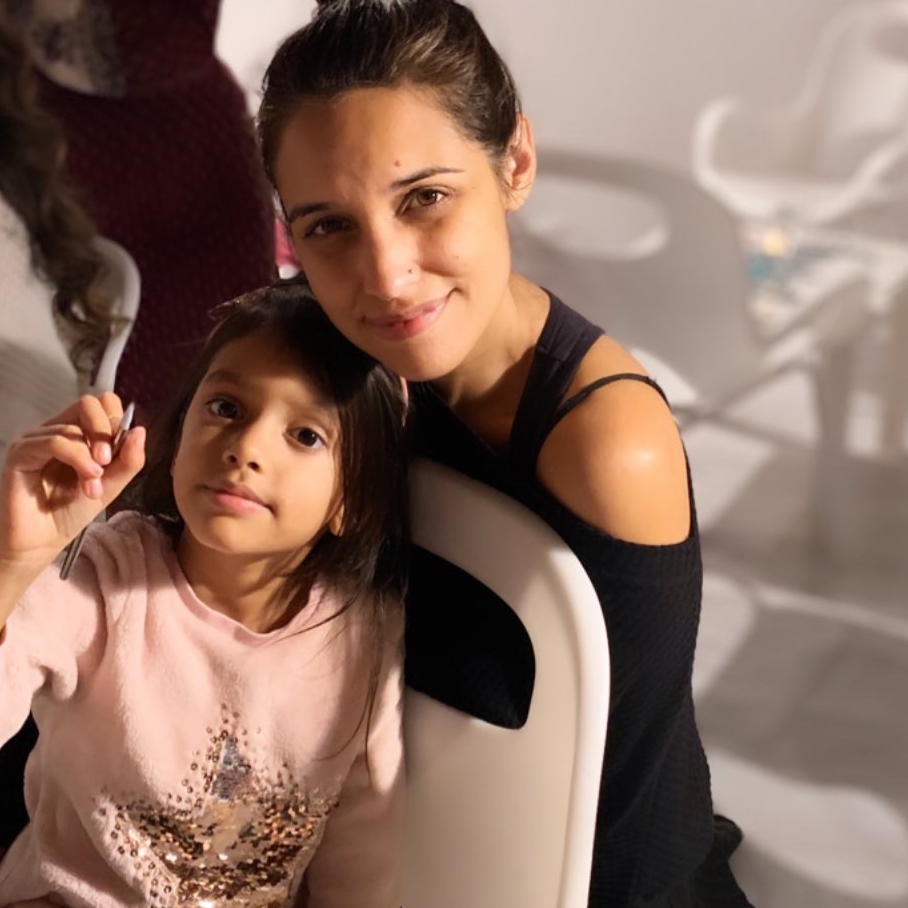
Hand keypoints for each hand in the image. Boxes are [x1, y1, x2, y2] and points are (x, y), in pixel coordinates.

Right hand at [0, 393, 145, 568]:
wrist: (41, 541)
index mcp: (79, 433)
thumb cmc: (70, 512)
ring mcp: (37, 439)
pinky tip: (86, 479)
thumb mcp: (111, 485)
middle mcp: (57, 430)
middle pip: (89, 403)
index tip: (120, 450)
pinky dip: (77, 458)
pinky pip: (55, 440)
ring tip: (93, 486)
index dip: (117, 421)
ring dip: (91, 459)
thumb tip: (139, 430)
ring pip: (74, 426)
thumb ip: (128, 460)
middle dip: (106, 431)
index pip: (102, 403)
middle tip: (107, 462)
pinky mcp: (21, 452)